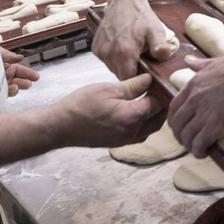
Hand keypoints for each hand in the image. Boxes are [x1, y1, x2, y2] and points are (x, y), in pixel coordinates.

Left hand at [0, 47, 39, 96]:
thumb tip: (21, 57)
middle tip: (28, 84)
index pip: (19, 70)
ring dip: (15, 89)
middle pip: (17, 81)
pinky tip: (9, 89)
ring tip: (15, 87)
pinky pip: (2, 95)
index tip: (36, 77)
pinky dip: (8, 93)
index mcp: (4, 66)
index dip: (28, 73)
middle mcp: (2, 76)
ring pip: (11, 89)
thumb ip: (9, 55)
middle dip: (23, 83)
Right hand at [49, 73, 164, 147]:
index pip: (159, 104)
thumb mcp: (108, 89)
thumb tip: (150, 79)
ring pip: (151, 128)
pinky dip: (145, 124)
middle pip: (159, 119)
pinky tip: (138, 112)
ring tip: (151, 98)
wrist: (60, 127)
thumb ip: (133, 85)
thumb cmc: (81, 105)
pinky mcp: (119, 143)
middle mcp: (134, 132)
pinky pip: (140, 134)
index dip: (162, 91)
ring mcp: (127, 140)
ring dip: (155, 115)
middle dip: (162, 104)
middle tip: (159, 89)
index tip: (161, 81)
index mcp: (133, 116)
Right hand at [92, 0, 172, 79]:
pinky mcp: (95, 48)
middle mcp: (108, 53)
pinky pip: (107, 61)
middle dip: (132, 73)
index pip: (129, 80)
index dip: (139, 81)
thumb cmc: (141, 16)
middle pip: (121, 76)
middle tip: (142, 62)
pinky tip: (122, 49)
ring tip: (133, 53)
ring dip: (123, 66)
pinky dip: (115, 59)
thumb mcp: (155, 30)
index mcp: (124, 52)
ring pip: (113, 69)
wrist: (124, 0)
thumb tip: (164, 55)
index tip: (147, 75)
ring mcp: (100, 50)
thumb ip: (160, 45)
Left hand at [167, 56, 223, 157]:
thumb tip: (188, 61)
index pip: (173, 107)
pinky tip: (204, 153)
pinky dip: (199, 151)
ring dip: (189, 145)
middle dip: (180, 135)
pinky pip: (199, 144)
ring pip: (186, 136)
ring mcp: (205, 113)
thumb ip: (200, 65)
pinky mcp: (216, 126)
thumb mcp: (217, 62)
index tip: (180, 126)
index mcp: (194, 84)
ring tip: (197, 149)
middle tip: (188, 141)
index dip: (174, 120)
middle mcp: (195, 99)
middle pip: (177, 124)